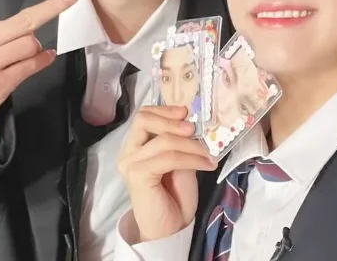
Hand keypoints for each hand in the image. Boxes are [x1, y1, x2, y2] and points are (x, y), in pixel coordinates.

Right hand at [119, 106, 216, 241]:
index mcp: (135, 145)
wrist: (170, 228)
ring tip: (208, 152)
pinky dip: (191, 158)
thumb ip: (181, 142)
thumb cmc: (174, 195)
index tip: (186, 111)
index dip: (165, 109)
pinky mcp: (138, 175)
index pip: (143, 115)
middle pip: (143, 119)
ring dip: (191, 145)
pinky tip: (206, 164)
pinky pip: (168, 157)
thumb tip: (195, 122)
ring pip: (163, 140)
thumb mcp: (181, 160)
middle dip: (171, 119)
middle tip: (194, 129)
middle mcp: (128, 151)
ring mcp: (130, 163)